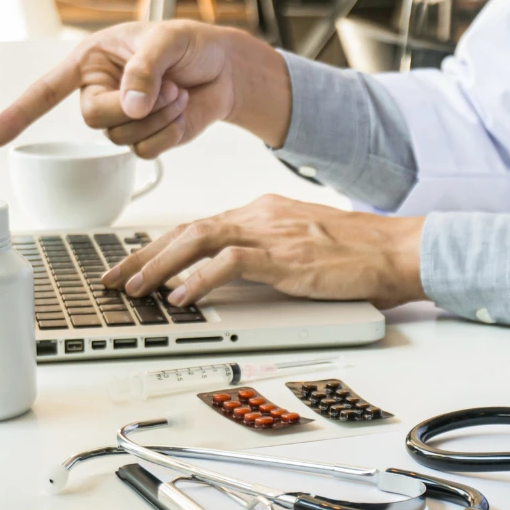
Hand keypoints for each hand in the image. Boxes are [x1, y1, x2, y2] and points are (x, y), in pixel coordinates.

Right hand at [0, 21, 291, 155]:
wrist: (224, 69)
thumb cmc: (190, 45)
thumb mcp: (165, 42)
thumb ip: (143, 70)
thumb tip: (130, 107)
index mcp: (91, 63)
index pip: (46, 90)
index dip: (19, 113)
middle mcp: (101, 94)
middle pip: (95, 119)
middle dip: (133, 106)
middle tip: (167, 86)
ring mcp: (124, 120)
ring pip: (123, 138)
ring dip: (158, 116)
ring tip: (178, 92)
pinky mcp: (148, 139)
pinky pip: (146, 151)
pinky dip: (169, 133)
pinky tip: (182, 110)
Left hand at [103, 196, 427, 309]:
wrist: (396, 250)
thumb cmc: (359, 255)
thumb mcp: (302, 248)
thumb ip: (266, 255)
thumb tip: (230, 277)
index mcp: (263, 212)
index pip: (199, 226)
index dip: (161, 247)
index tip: (135, 266)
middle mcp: (260, 215)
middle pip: (187, 230)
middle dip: (144, 256)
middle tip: (113, 279)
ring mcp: (271, 232)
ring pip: (198, 240)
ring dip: (160, 267)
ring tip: (135, 290)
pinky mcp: (283, 255)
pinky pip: (229, 263)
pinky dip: (199, 279)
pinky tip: (181, 297)